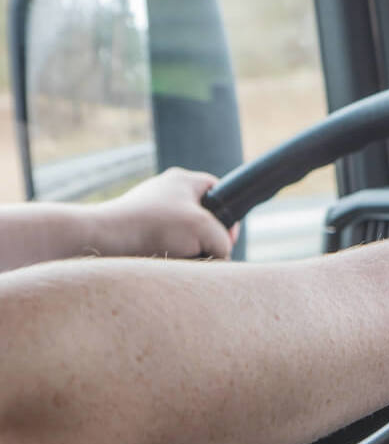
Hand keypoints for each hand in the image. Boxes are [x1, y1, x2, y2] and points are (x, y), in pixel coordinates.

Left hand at [93, 168, 237, 258]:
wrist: (104, 240)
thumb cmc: (155, 227)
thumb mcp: (205, 230)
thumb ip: (224, 241)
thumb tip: (218, 255)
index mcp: (183, 181)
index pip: (219, 191)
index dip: (229, 215)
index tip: (225, 237)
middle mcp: (166, 192)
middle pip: (203, 216)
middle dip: (207, 237)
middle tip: (205, 251)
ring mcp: (150, 211)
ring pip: (184, 234)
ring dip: (188, 250)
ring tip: (180, 259)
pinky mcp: (138, 230)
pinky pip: (165, 244)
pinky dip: (169, 255)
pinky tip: (164, 263)